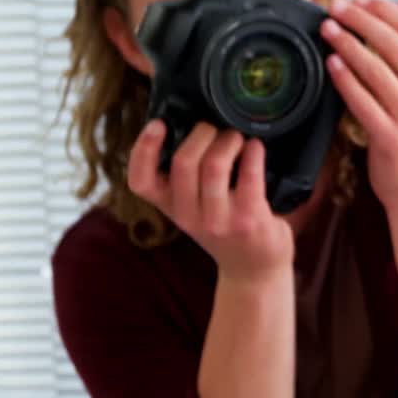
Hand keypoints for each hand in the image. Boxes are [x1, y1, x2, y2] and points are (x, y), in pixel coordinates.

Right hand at [128, 121, 294, 283]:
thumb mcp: (195, 210)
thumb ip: (187, 181)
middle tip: (216, 128)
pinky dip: (254, 153)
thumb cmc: (226, 230)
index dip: (143, 150)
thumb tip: (190, 127)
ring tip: (237, 137)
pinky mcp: (249, 220)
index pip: (140, 181)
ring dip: (229, 141)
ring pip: (214, 166)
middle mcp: (190, 216)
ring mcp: (220, 220)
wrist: (253, 273)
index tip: (158, 124)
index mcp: (172, 209)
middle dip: (202, 134)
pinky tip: (256, 148)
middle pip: (183, 163)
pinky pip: (250, 176)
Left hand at [322, 0, 397, 275]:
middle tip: (335, 6)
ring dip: (349, 43)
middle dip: (361, 19)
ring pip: (377, 69)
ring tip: (327, 29)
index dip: (383, 9)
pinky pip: (364, 102)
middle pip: (395, 43)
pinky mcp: (392, 139)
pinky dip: (346, 79)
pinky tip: (331, 64)